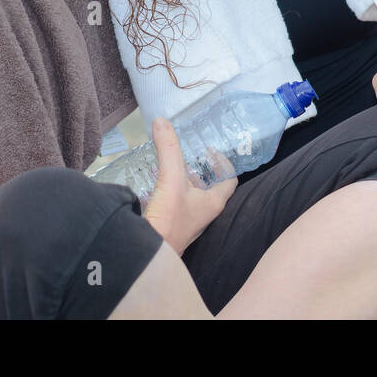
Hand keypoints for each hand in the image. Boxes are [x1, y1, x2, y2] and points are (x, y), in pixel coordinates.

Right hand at [141, 118, 235, 255]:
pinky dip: (168, 190)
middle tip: (188, 153)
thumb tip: (162, 121)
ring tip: (170, 163)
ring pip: (190, 194)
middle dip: (199, 168)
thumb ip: (168, 149)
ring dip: (183, 179)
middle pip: (208, 186)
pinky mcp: (171, 225)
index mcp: (213, 203)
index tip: (211, 149)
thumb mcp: (171, 179)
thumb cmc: (170, 220)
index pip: (230, 180)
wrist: (147, 254)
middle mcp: (204, 213)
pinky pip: (174, 203)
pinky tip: (154, 182)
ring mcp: (187, 221)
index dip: (225, 163)